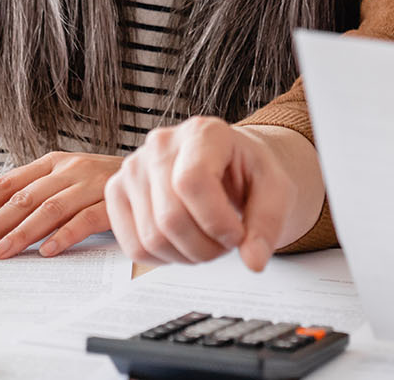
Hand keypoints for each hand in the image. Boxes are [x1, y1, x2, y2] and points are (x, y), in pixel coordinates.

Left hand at [0, 152, 122, 258]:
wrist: (152, 172)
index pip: (8, 183)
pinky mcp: (112, 203)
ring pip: (48, 210)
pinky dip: (64, 236)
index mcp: (52, 162)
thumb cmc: (100, 182)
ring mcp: (91, 185)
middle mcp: (69, 170)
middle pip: (23, 199)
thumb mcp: (65, 179)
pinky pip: (84, 220)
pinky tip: (47, 251)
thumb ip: (35, 193)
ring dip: (21, 234)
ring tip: (0, 253)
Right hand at [104, 117, 298, 271]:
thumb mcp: (276, 192)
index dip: (216, 221)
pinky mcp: (117, 191)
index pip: (192, 182)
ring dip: (187, 255)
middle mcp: (161, 144)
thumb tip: (254, 261)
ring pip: (151, 238)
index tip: (237, 235)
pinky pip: (133, 246)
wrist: (228, 166)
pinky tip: (184, 243)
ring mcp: (133, 167)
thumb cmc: (249, 174)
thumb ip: (267, 224)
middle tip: (225, 243)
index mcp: (203, 133)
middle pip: (170, 217)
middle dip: (206, 247)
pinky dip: (163, 258)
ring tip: (208, 241)